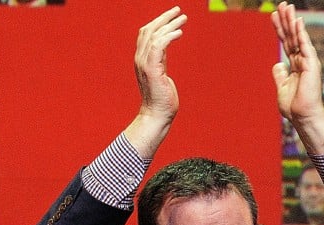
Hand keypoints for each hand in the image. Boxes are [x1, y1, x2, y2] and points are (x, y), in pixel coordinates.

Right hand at [124, 7, 187, 157]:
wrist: (157, 115)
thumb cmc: (161, 99)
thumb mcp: (161, 74)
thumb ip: (160, 60)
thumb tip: (164, 50)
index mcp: (142, 58)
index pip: (146, 33)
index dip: (158, 21)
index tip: (172, 15)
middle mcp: (140, 58)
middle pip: (149, 30)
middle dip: (164, 18)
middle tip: (179, 11)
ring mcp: (144, 63)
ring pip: (155, 35)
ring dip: (170, 24)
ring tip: (183, 18)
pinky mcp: (152, 69)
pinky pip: (159, 46)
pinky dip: (169, 36)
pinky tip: (179, 32)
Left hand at [271, 2, 323, 154]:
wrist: (303, 117)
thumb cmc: (294, 106)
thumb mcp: (281, 87)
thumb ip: (280, 74)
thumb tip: (278, 64)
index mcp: (295, 65)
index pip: (286, 42)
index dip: (280, 29)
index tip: (274, 15)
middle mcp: (302, 61)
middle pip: (292, 36)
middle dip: (286, 20)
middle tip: (281, 4)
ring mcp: (308, 62)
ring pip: (298, 38)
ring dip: (292, 21)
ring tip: (287, 7)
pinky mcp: (312, 66)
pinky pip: (305, 46)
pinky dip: (301, 33)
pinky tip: (297, 21)